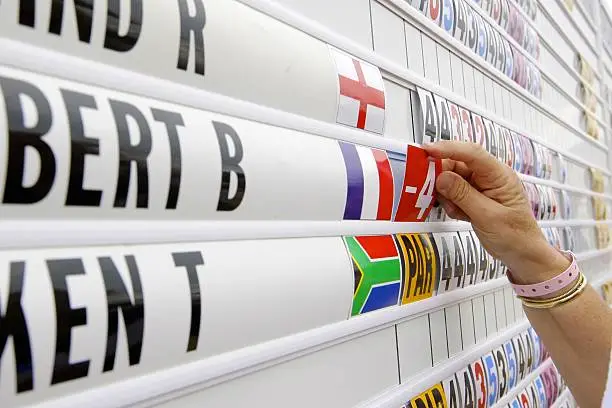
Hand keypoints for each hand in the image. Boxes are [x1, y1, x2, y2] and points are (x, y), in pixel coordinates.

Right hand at [424, 141, 569, 283]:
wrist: (523, 255)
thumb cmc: (516, 237)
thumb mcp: (488, 216)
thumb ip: (463, 195)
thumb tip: (442, 177)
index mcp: (499, 175)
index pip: (472, 153)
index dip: (448, 149)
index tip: (427, 150)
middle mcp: (489, 177)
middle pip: (457, 164)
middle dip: (442, 176)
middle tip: (429, 189)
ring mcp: (481, 187)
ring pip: (452, 179)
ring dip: (447, 194)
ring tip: (456, 210)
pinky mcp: (474, 197)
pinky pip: (453, 193)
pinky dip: (451, 203)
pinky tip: (460, 215)